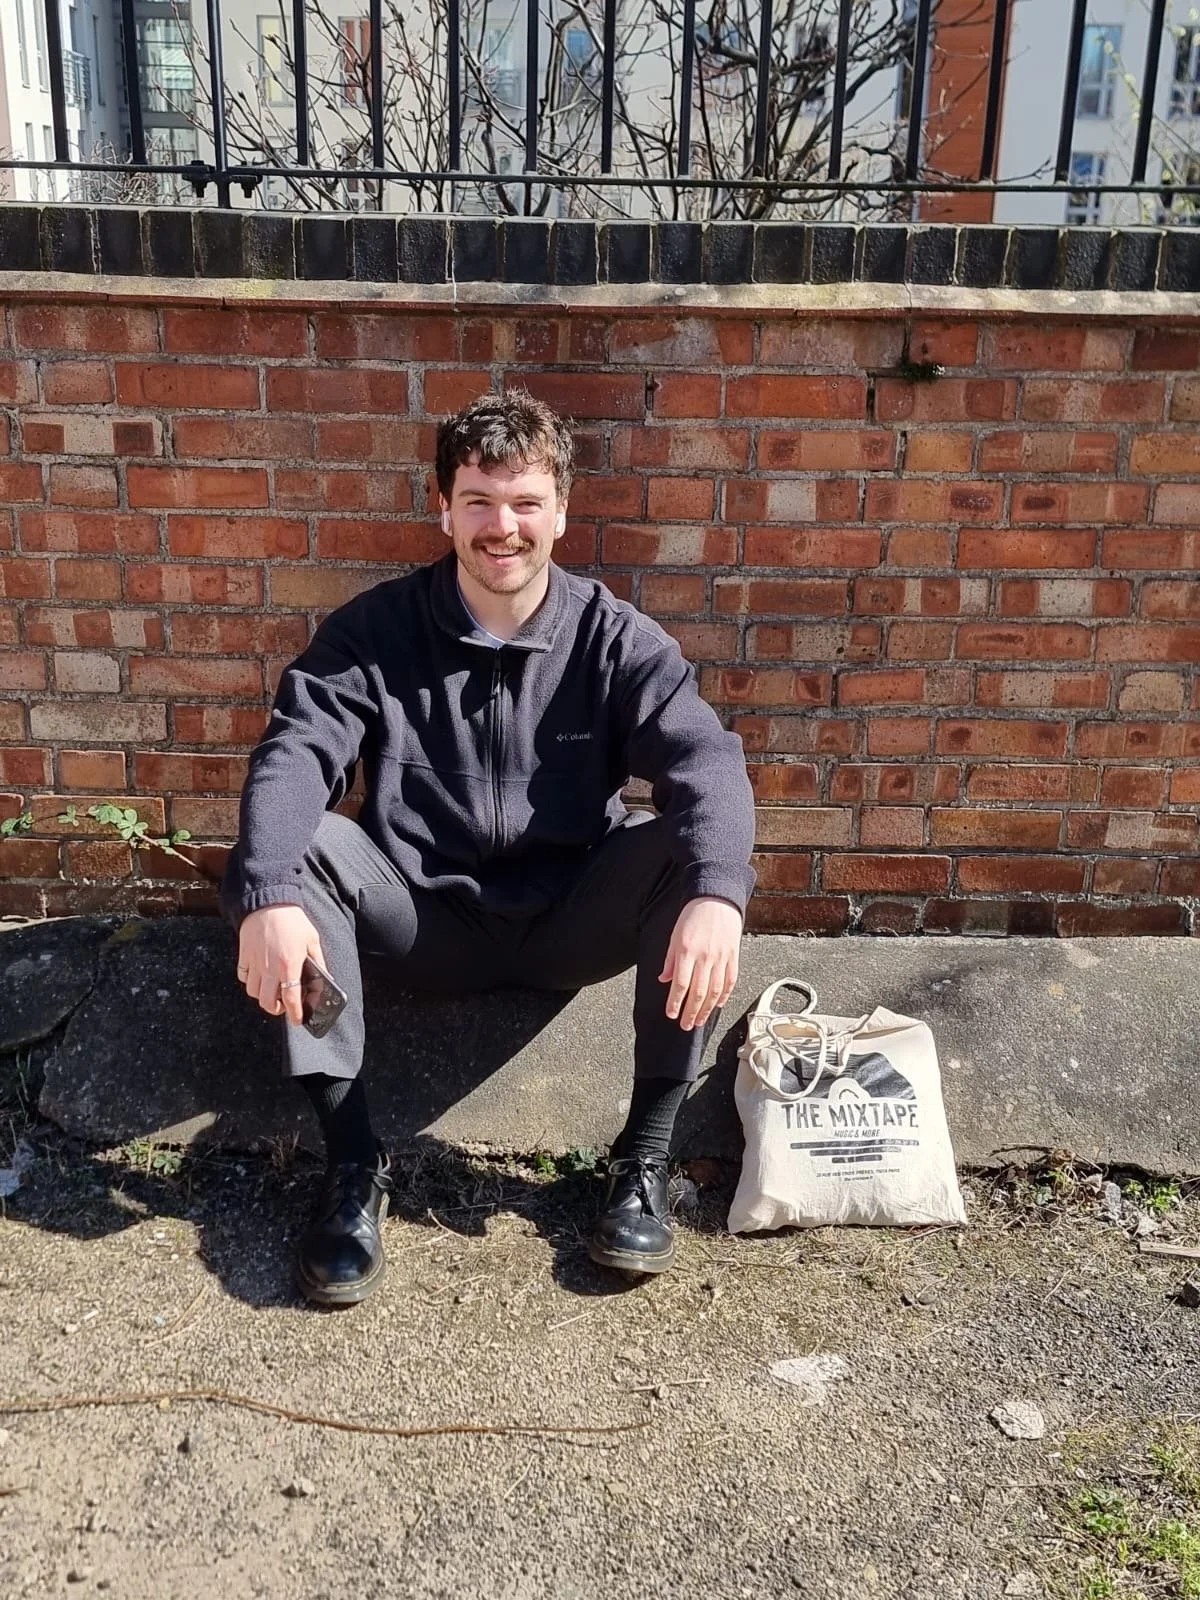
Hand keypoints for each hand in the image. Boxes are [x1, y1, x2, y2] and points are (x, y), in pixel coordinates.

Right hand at [237, 904, 326, 1025]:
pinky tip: (259, 977)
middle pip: (268, 1002)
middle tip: (284, 1007)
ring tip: (272, 992)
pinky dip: (250, 982)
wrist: (268, 902)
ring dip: (263, 997)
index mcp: (289, 966)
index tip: (298, 1020)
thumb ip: (318, 961)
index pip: (291, 999)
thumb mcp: (311, 940)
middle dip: (276, 1010)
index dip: (295, 1014)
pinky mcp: (244, 956)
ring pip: (254, 993)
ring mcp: (255, 963)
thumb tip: (325, 977)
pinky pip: (244, 977)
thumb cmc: (292, 920)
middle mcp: (269, 969)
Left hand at [659, 897, 742, 1031]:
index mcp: (687, 951)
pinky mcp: (733, 956)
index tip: (671, 1014)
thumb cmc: (693, 915)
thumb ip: (670, 960)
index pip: (680, 984)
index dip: (675, 1002)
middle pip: (698, 992)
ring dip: (706, 1009)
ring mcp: (721, 958)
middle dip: (691, 1012)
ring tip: (699, 1020)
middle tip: (685, 1025)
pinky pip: (730, 981)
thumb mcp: (675, 935)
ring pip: (715, 991)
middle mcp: (705, 957)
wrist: (717, 899)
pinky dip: (724, 996)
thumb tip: (664, 980)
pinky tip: (717, 1005)